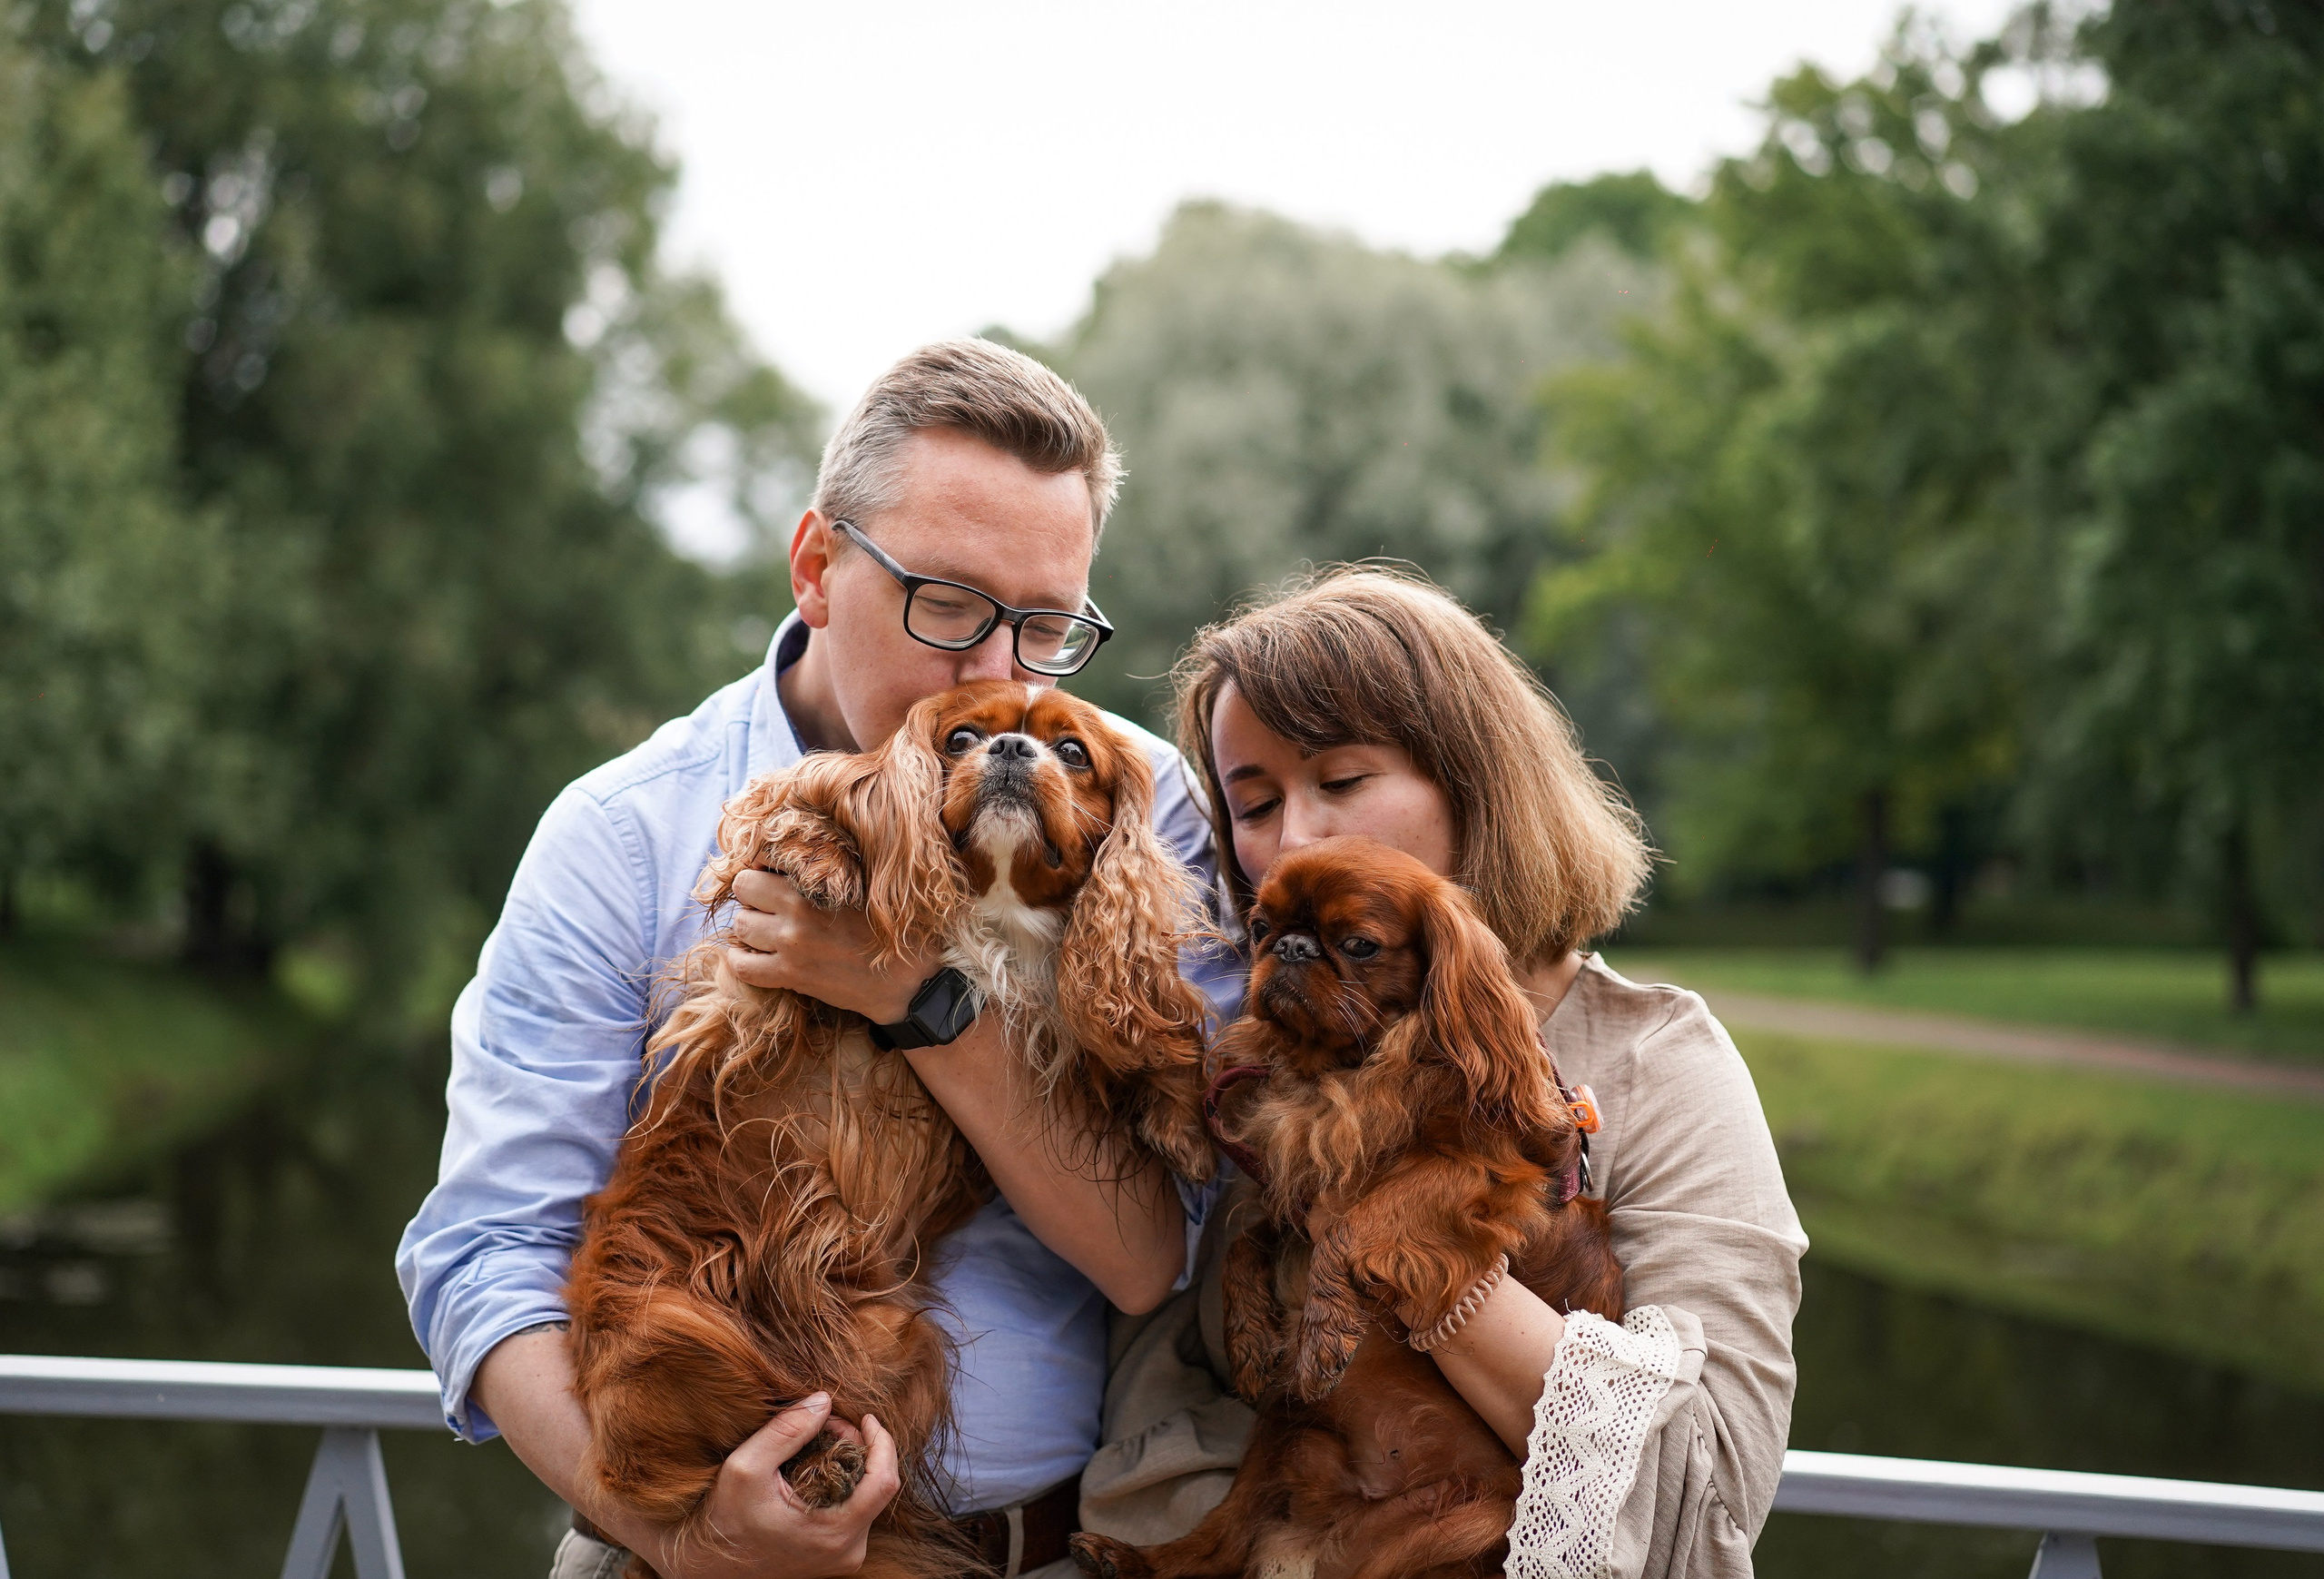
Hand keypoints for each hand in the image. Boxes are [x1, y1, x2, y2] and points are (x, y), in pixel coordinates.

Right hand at [636, 1393, 900, 1578]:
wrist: (708, 1565)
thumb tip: (823, 1400)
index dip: (882, 1442)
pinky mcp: (836, 1555)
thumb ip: (785, 1431)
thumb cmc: (725, 1519)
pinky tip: (814, 1470)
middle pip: (878, 1485)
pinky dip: (842, 1482)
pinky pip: (855, 1510)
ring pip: (867, 1497)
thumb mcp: (746, 1467)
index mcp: (835, 1533)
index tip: (864, 1417)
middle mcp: (848, 1550)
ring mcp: (844, 1556)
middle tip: (826, 1426)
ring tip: (817, 1445)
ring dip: (850, 1463)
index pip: (886, 1481)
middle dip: (858, 1446)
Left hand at [725, 869, 940, 1022]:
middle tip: (768, 903)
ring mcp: (790, 946)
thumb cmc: (891, 929)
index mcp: (816, 884)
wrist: (908, 979)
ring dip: (749, 926)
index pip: (761, 861)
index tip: (771, 875)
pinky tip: (753, 954)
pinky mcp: (791, 977)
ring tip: (767, 930)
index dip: (762, 866)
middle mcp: (797, 912)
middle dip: (752, 894)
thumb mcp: (863, 886)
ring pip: (739, 926)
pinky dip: (741, 960)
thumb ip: (827, 872)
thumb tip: (791, 861)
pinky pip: (742, 967)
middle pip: (743, 889)